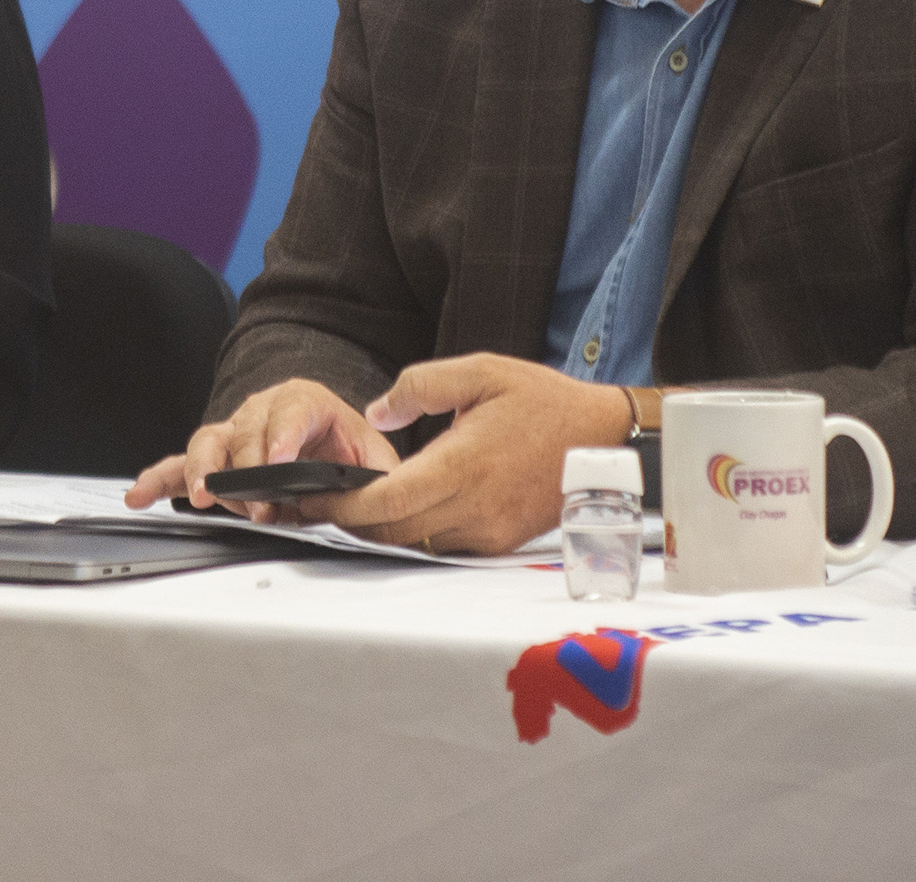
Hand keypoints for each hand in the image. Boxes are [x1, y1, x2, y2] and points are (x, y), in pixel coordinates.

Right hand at [126, 377, 398, 517]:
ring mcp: (235, 434)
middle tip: (261, 505)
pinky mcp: (214, 461)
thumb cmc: (352, 460)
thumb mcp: (376, 465)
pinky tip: (141, 495)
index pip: (294, 407)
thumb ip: (374, 479)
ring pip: (210, 441)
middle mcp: (265, 411)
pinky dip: (161, 480)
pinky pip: (182, 466)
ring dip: (205, 470)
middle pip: (247, 428)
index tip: (281, 461)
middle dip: (250, 469)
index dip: (284, 433)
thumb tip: (371, 498)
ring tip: (205, 496)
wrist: (335, 459)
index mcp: (309, 403)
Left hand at [302, 355, 628, 555]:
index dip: (341, 504)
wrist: (603, 439)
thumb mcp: (481, 371)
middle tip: (318, 503)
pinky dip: (415, 532)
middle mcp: (473, 508)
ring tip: (351, 504)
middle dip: (349, 522)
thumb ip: (421, 386)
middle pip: (391, 532)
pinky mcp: (500, 542)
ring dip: (380, 530)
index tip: (311, 495)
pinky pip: (444, 544)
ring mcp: (488, 531)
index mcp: (462, 465)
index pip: (385, 503)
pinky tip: (402, 510)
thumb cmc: (543, 402)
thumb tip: (378, 413)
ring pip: (415, 543)